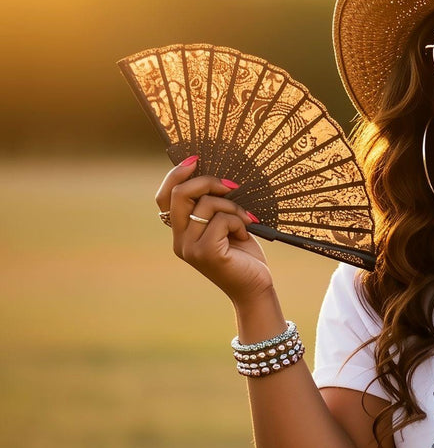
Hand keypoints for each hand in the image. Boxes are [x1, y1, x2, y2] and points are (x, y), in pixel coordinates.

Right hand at [155, 158, 272, 304]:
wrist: (256, 288)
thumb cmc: (244, 256)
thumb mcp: (225, 227)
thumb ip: (212, 208)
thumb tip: (216, 178)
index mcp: (180, 233)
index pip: (163, 198)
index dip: (175, 175)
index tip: (196, 159)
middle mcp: (180, 241)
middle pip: (179, 195)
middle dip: (207, 182)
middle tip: (232, 186)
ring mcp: (190, 248)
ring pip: (206, 205)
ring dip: (233, 208)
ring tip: (245, 222)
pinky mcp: (206, 253)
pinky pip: (221, 220)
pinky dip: (238, 222)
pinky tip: (244, 235)